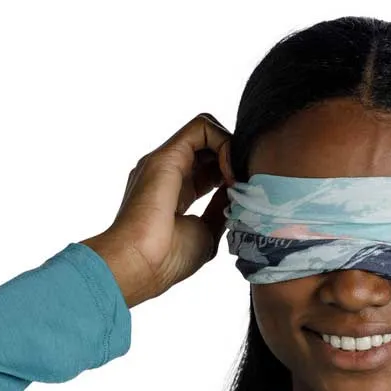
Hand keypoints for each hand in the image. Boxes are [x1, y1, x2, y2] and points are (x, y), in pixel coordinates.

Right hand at [80, 112, 231, 307]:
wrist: (141, 262)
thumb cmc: (170, 257)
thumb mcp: (207, 232)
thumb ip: (221, 210)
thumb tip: (239, 195)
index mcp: (178, 193)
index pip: (212, 169)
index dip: (234, 175)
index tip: (247, 197)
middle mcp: (170, 172)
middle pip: (211, 148)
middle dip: (236, 160)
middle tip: (248, 184)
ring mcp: (167, 161)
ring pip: (208, 132)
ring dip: (232, 150)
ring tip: (239, 180)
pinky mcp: (168, 154)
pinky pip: (203, 127)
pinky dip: (225, 143)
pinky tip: (230, 172)